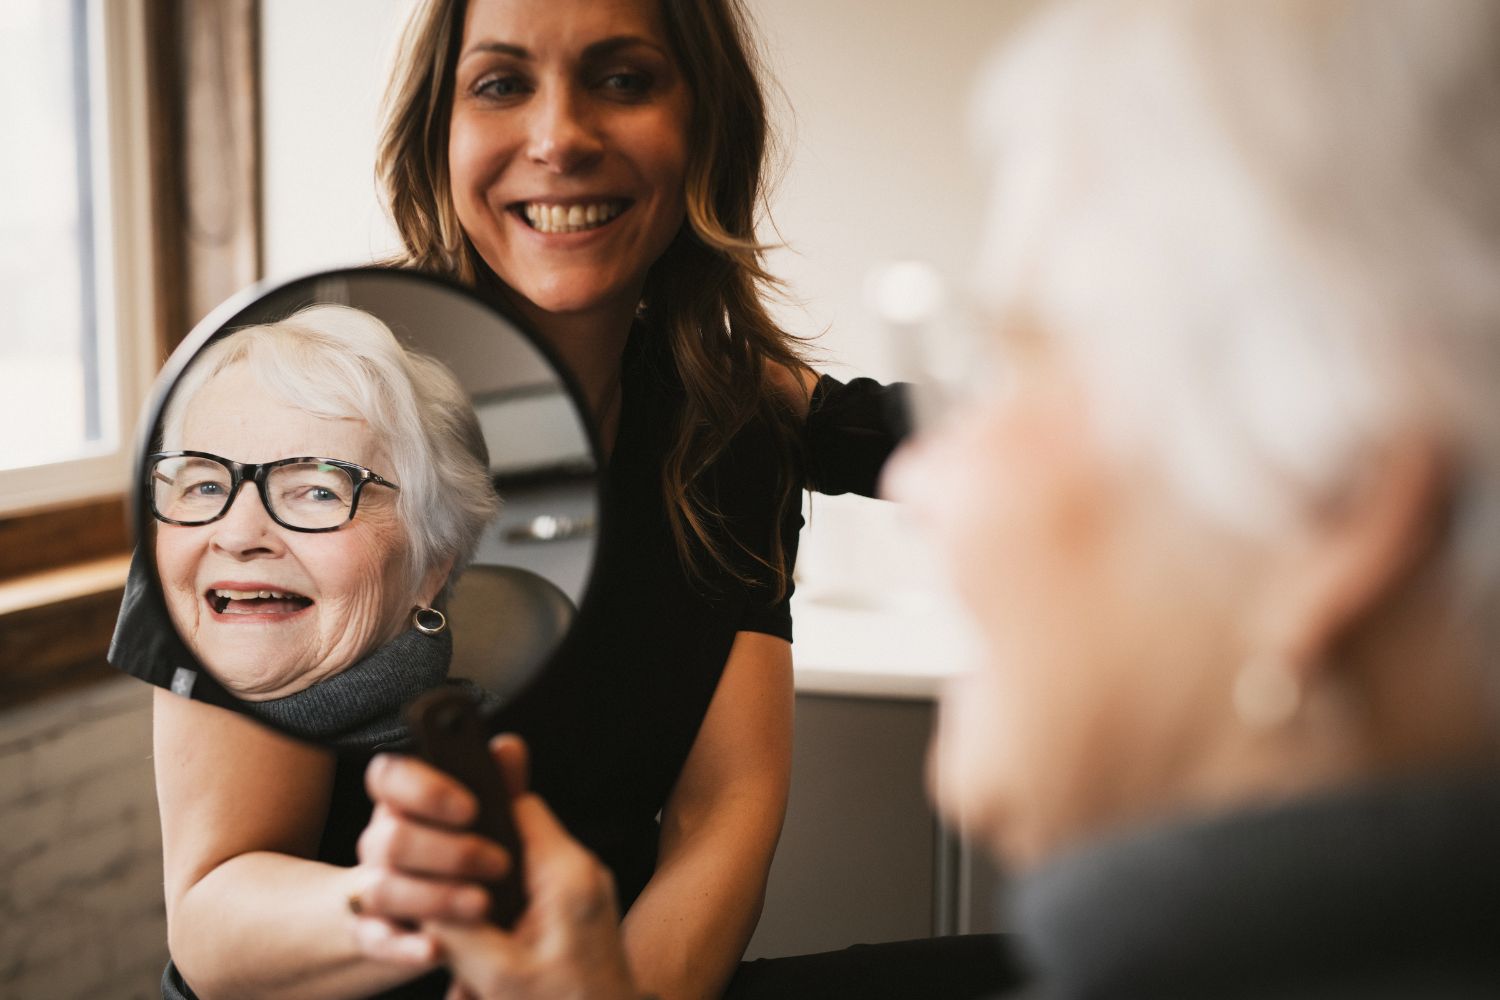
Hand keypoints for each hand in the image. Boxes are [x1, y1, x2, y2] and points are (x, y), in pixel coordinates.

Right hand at [350, 736, 526, 963]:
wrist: (477, 939)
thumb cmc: (487, 868)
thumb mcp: (502, 829)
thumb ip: (503, 788)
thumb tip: (507, 746)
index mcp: (410, 804)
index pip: (388, 776)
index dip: (423, 788)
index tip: (470, 809)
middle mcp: (388, 844)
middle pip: (386, 837)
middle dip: (445, 851)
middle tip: (498, 864)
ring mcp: (380, 892)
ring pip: (379, 889)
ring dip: (433, 896)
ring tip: (482, 904)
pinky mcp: (380, 937)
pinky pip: (376, 939)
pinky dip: (403, 945)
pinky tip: (432, 950)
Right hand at [424, 785, 639, 999]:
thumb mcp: (499, 977)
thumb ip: (456, 930)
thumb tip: (419, 895)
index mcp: (568, 874)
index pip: (517, 807)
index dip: (475, 813)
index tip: (439, 832)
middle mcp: (582, 870)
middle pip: (518, 826)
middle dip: (476, 842)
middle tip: (438, 867)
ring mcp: (583, 887)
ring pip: (523, 852)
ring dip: (488, 870)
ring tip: (454, 895)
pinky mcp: (577, 907)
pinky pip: (533, 879)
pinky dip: (504, 891)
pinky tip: (480, 919)